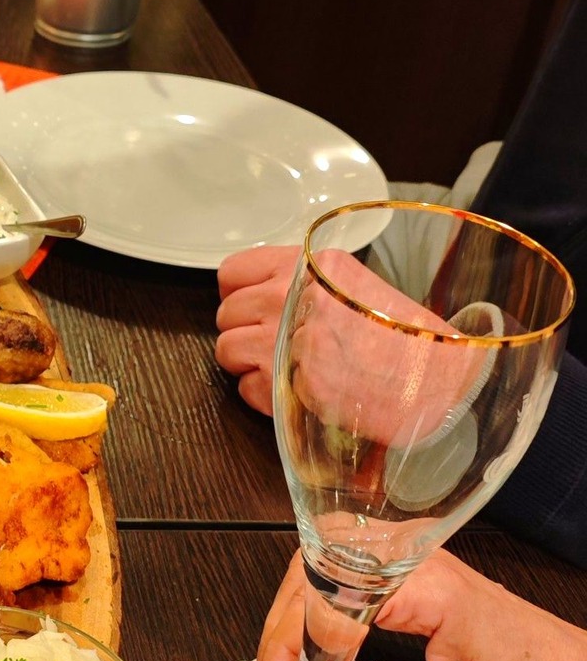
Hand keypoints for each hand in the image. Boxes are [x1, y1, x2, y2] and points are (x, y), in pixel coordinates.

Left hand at [216, 244, 482, 445]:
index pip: (232, 272)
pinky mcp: (288, 382)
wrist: (435, 377)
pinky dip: (263, 396)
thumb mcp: (350, 284)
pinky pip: (245, 388)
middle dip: (244, 333)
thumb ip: (302, 283)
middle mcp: (288, 295)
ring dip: (248, 365)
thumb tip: (254, 296)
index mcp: (306, 264)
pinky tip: (297, 391)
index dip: (238, 295)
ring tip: (284, 369)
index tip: (253, 309)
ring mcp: (285, 340)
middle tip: (277, 346)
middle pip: (226, 314)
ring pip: (226, 351)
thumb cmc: (399, 334)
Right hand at [249, 547, 586, 660]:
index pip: (335, 602)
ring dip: (290, 614)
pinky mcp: (409, 574)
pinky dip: (311, 607)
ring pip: (320, 564)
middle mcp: (417, 561)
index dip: (297, 652)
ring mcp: (411, 561)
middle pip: (315, 572)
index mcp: (432, 587)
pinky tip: (306, 645)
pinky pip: (341, 573)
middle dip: (281, 631)